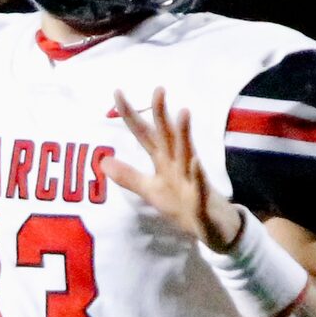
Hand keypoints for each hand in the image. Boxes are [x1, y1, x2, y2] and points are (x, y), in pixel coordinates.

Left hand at [103, 87, 243, 251]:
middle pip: (168, 136)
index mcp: (163, 161)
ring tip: (183, 112)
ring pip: (188, 153)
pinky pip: (200, 186)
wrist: (212, 228)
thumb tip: (103, 161)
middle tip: (158, 89)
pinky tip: (195, 162)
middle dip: (162, 114)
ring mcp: (191, 180)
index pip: (144, 134)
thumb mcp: (151, 191)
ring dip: (185, 135)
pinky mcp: (202, 200)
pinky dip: (198, 174)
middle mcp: (178, 164)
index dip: (130, 115)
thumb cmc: (183, 205)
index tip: (117, 92)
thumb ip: (128, 176)